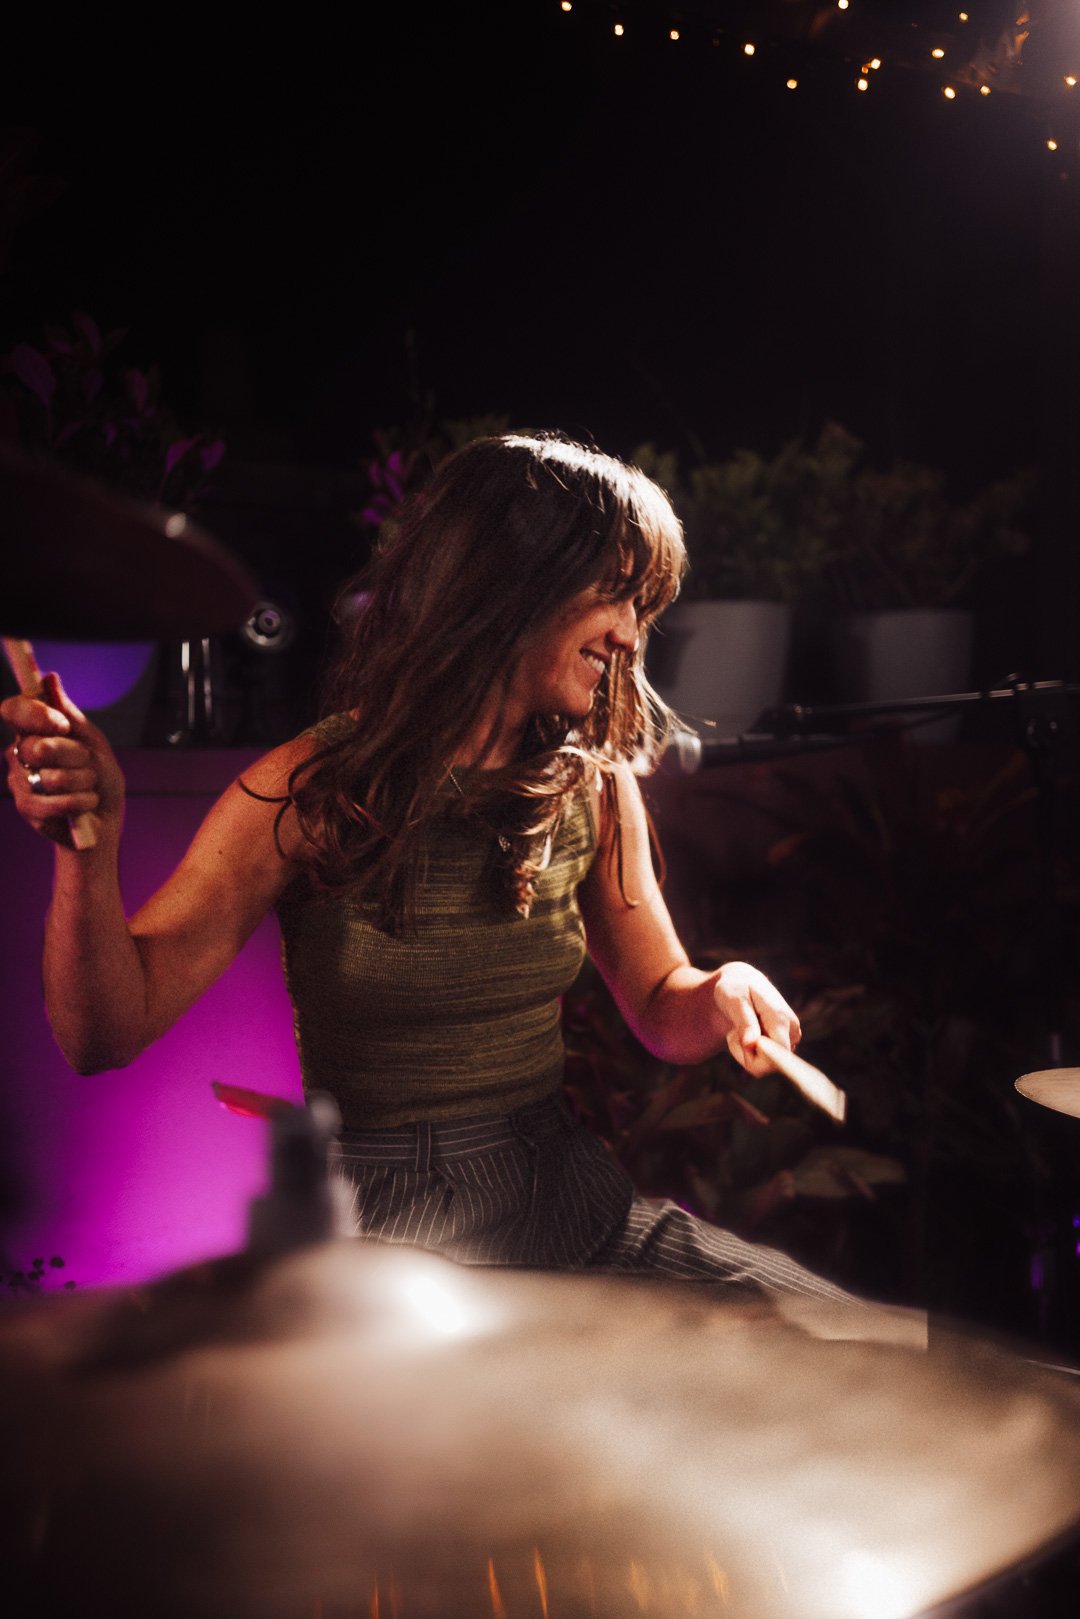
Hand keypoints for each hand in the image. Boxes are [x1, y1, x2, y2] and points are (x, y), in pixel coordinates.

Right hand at [2, 672, 123, 848]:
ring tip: (90, 787)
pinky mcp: (27, 808)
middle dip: (75, 755)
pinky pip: (53, 803)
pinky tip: (88, 803)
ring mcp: (19, 782)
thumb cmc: (99, 777)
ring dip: (83, 782)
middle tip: (88, 763)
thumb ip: (71, 714)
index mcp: (32, 731)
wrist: (104, 818)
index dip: (33, 713)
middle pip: (38, 746)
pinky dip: (80, 802)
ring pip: (51, 777)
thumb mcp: (92, 742)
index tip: (61, 724)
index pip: (13, 710)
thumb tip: (50, 678)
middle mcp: (19, 754)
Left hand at [711, 960, 801, 1076]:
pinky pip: (767, 1062)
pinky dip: (752, 1052)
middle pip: (772, 1063)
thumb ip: (745, 1023)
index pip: (779, 1052)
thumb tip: (751, 1045)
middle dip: (747, 1053)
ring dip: (748, 1052)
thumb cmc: (735, 989)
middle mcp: (792, 1029)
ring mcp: (791, 1037)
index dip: (757, 1057)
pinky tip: (748, 1032)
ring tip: (741, 1028)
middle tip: (735, 1031)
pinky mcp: (787, 1043)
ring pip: (768, 1064)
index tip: (739, 1042)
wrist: (743, 982)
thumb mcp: (734, 1001)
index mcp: (781, 1017)